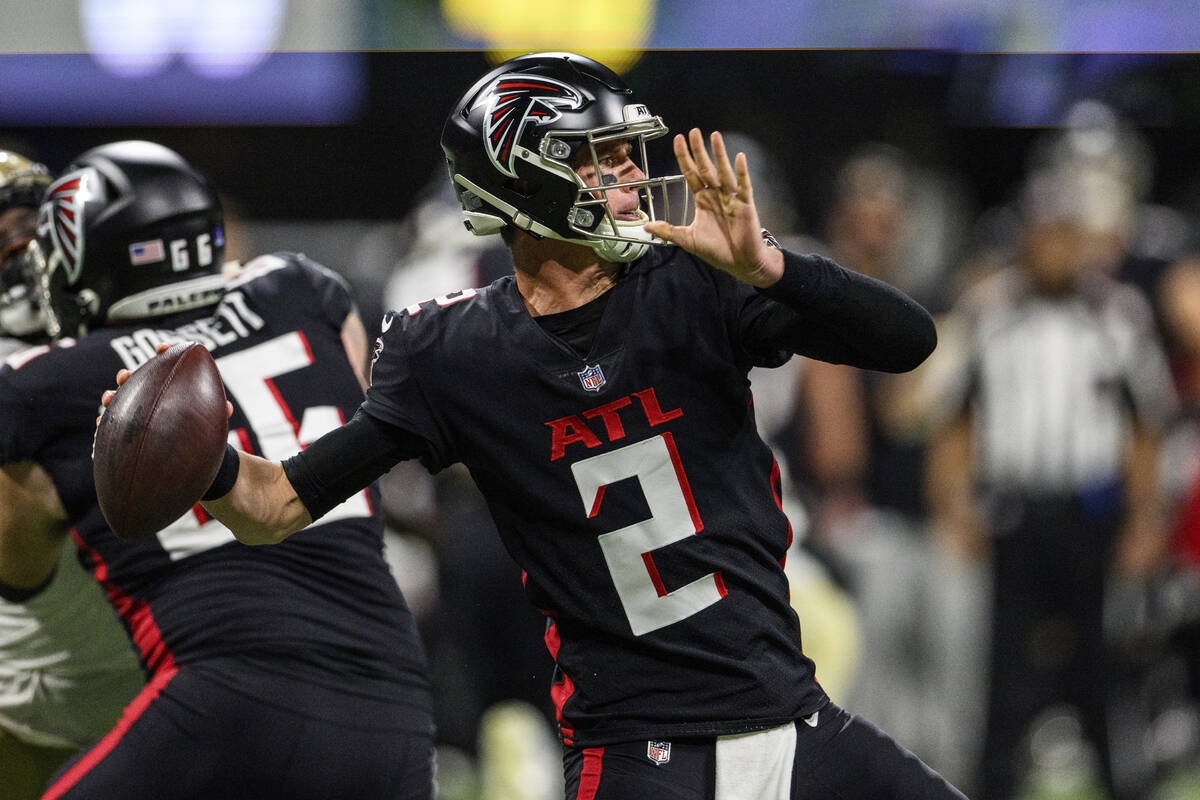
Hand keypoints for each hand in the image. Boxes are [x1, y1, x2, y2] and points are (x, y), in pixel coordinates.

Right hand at [98, 342, 232, 419]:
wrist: (190, 455)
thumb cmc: (200, 430)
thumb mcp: (209, 421)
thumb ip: (217, 413)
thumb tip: (228, 408)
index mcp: (170, 386)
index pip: (166, 364)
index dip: (165, 353)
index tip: (163, 348)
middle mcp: (150, 395)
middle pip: (135, 380)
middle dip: (127, 375)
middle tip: (124, 376)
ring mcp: (135, 411)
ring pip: (118, 400)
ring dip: (111, 395)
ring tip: (109, 397)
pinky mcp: (126, 429)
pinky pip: (111, 423)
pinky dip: (104, 420)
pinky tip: (100, 422)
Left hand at [643, 129, 782, 287]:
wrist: (739, 262)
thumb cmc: (716, 250)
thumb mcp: (687, 240)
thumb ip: (668, 231)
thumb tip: (646, 227)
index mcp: (703, 200)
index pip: (691, 174)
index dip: (685, 158)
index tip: (678, 140)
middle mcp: (716, 195)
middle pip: (706, 168)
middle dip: (699, 150)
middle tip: (693, 132)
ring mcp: (731, 198)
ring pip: (723, 172)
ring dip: (719, 154)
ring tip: (714, 136)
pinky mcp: (745, 205)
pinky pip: (743, 185)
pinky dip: (741, 172)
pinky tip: (739, 158)